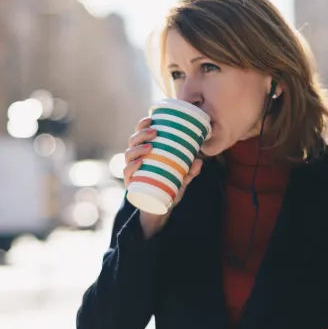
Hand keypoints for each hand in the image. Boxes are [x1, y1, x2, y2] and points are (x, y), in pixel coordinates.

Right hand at [123, 116, 202, 238]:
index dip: (142, 124)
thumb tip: (199, 160)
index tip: (151, 118)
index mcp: (145, 152)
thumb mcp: (182, 179)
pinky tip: (139, 162)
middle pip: (133, 141)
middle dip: (141, 133)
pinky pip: (128, 172)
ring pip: (129, 154)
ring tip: (149, 147)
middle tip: (155, 132)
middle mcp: (135, 159)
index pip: (140, 134)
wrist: (158, 210)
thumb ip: (190, 171)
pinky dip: (132, 166)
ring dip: (137, 148)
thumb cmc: (167, 189)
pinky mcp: (130, 183)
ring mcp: (132, 171)